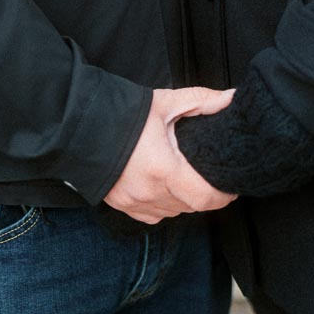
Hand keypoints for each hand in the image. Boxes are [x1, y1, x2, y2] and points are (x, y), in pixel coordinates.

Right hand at [103, 86, 237, 223]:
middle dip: (206, 194)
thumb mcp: (165, 102)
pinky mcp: (123, 206)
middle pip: (192, 206)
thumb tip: (231, 98)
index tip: (231, 185)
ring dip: (185, 201)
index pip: (205, 198)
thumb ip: (202, 100)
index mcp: (163, 169)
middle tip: (212, 176)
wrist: (82, 125)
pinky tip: (165, 187)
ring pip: (174, 212)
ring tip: (189, 179)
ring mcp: (135, 203)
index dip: (224, 196)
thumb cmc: (125, 114)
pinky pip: (154, 215)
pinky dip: (165, 205)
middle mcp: (149, 193)